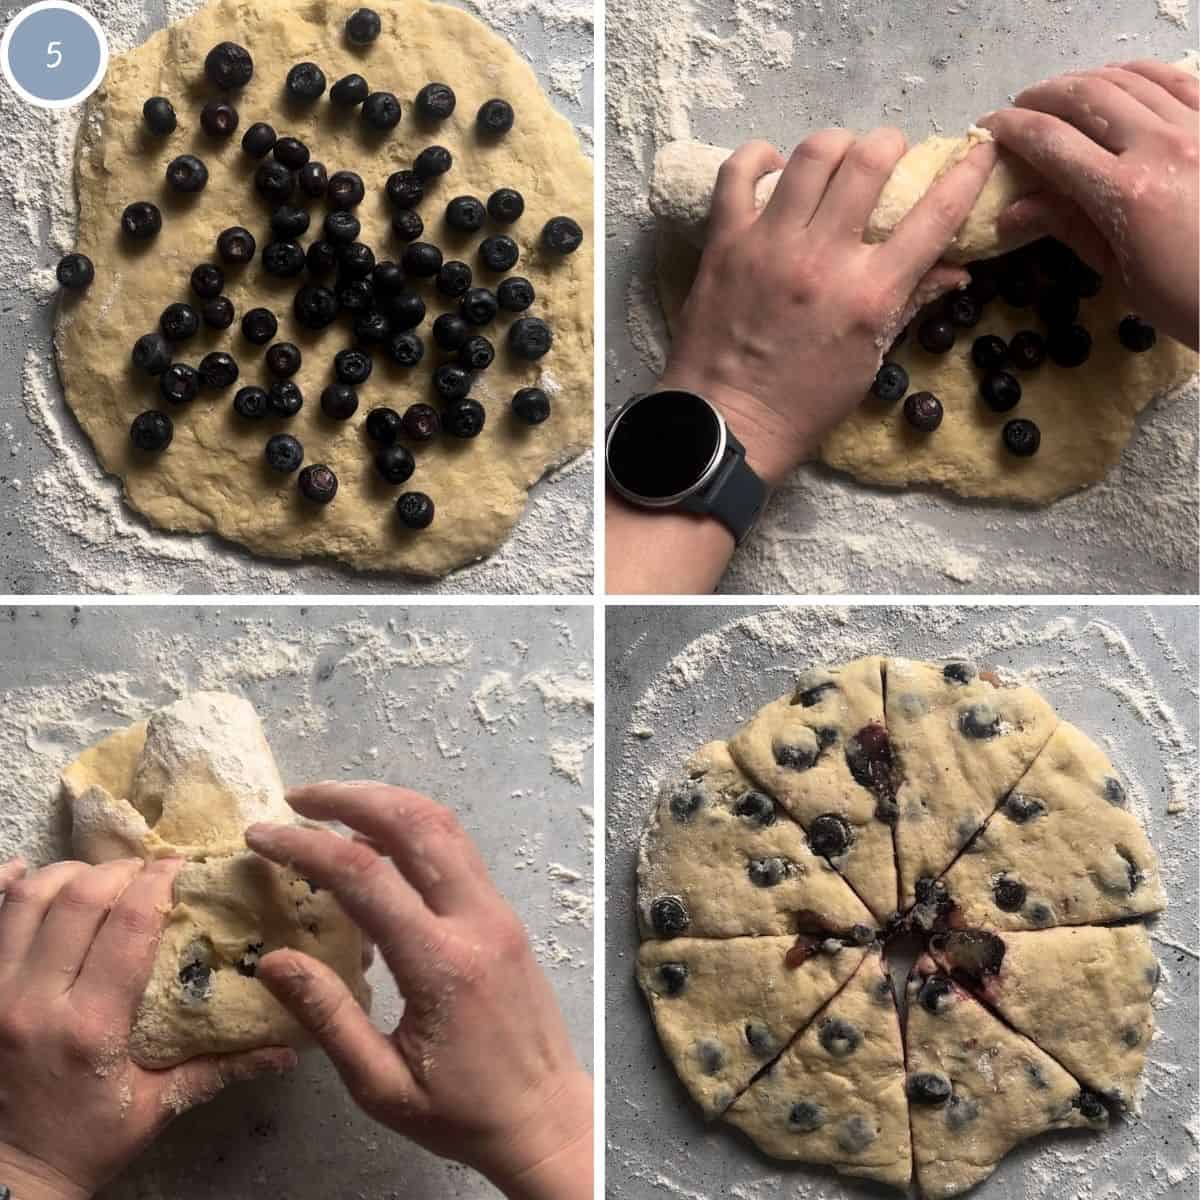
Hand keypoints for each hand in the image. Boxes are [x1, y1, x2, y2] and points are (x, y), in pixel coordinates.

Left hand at [0, 857, 294, 1199]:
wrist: (6, 1180)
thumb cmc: (84, 1142)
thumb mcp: (156, 1109)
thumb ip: (220, 1070)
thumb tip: (289, 1051)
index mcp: (92, 1027)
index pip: (128, 927)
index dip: (157, 884)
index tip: (178, 867)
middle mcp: (36, 1001)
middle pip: (78, 899)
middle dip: (119, 871)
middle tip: (144, 872)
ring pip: (27, 899)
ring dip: (67, 874)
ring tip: (96, 877)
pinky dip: (4, 885)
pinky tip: (27, 871)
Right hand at [244, 783, 591, 1199]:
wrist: (546, 1117)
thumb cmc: (461, 1112)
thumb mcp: (381, 1086)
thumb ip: (327, 1018)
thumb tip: (272, 960)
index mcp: (441, 964)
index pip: (366, 878)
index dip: (307, 847)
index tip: (262, 835)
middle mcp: (476, 920)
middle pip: (416, 824)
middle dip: (351, 798)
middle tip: (297, 797)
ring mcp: (497, 911)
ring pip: (444, 826)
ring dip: (386, 803)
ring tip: (330, 807)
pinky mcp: (504, 914)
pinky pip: (457, 850)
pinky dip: (412, 829)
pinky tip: (376, 845)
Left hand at [660, 129, 996, 484]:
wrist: (727, 426)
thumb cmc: (803, 406)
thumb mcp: (868, 361)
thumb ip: (908, 304)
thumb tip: (954, 270)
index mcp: (870, 293)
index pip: (935, 216)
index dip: (967, 173)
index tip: (979, 149)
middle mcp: (824, 257)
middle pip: (870, 161)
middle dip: (890, 144)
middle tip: (888, 155)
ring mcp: (771, 244)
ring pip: (812, 155)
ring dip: (835, 145)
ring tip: (836, 158)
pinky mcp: (725, 243)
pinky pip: (737, 174)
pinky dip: (758, 157)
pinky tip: (773, 167)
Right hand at [982, 60, 1198, 348]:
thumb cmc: (1183, 295)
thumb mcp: (1117, 271)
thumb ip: (1067, 226)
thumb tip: (1011, 212)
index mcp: (1125, 194)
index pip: (1052, 144)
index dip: (1013, 129)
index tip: (990, 126)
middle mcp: (1159, 147)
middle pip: (1085, 98)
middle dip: (1042, 97)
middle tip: (1020, 108)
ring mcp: (1195, 127)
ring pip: (1127, 79)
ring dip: (1084, 80)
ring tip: (1061, 94)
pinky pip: (1173, 78)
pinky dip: (1136, 72)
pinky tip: (1115, 80)